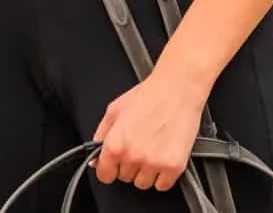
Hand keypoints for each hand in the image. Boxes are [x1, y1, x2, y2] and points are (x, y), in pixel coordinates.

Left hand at [93, 72, 204, 191]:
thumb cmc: (149, 94)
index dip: (110, 167)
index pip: (104, 175)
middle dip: (130, 164)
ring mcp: (154, 163)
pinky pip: (163, 185)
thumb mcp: (115, 109)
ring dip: (147, 170)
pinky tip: (164, 154)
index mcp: (116, 144)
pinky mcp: (174, 167)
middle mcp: (133, 156)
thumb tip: (95, 159)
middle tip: (140, 143)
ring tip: (153, 146)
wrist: (178, 87)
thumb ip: (101, 135)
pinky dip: (164, 174)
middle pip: (125, 178)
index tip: (116, 161)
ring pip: (143, 183)